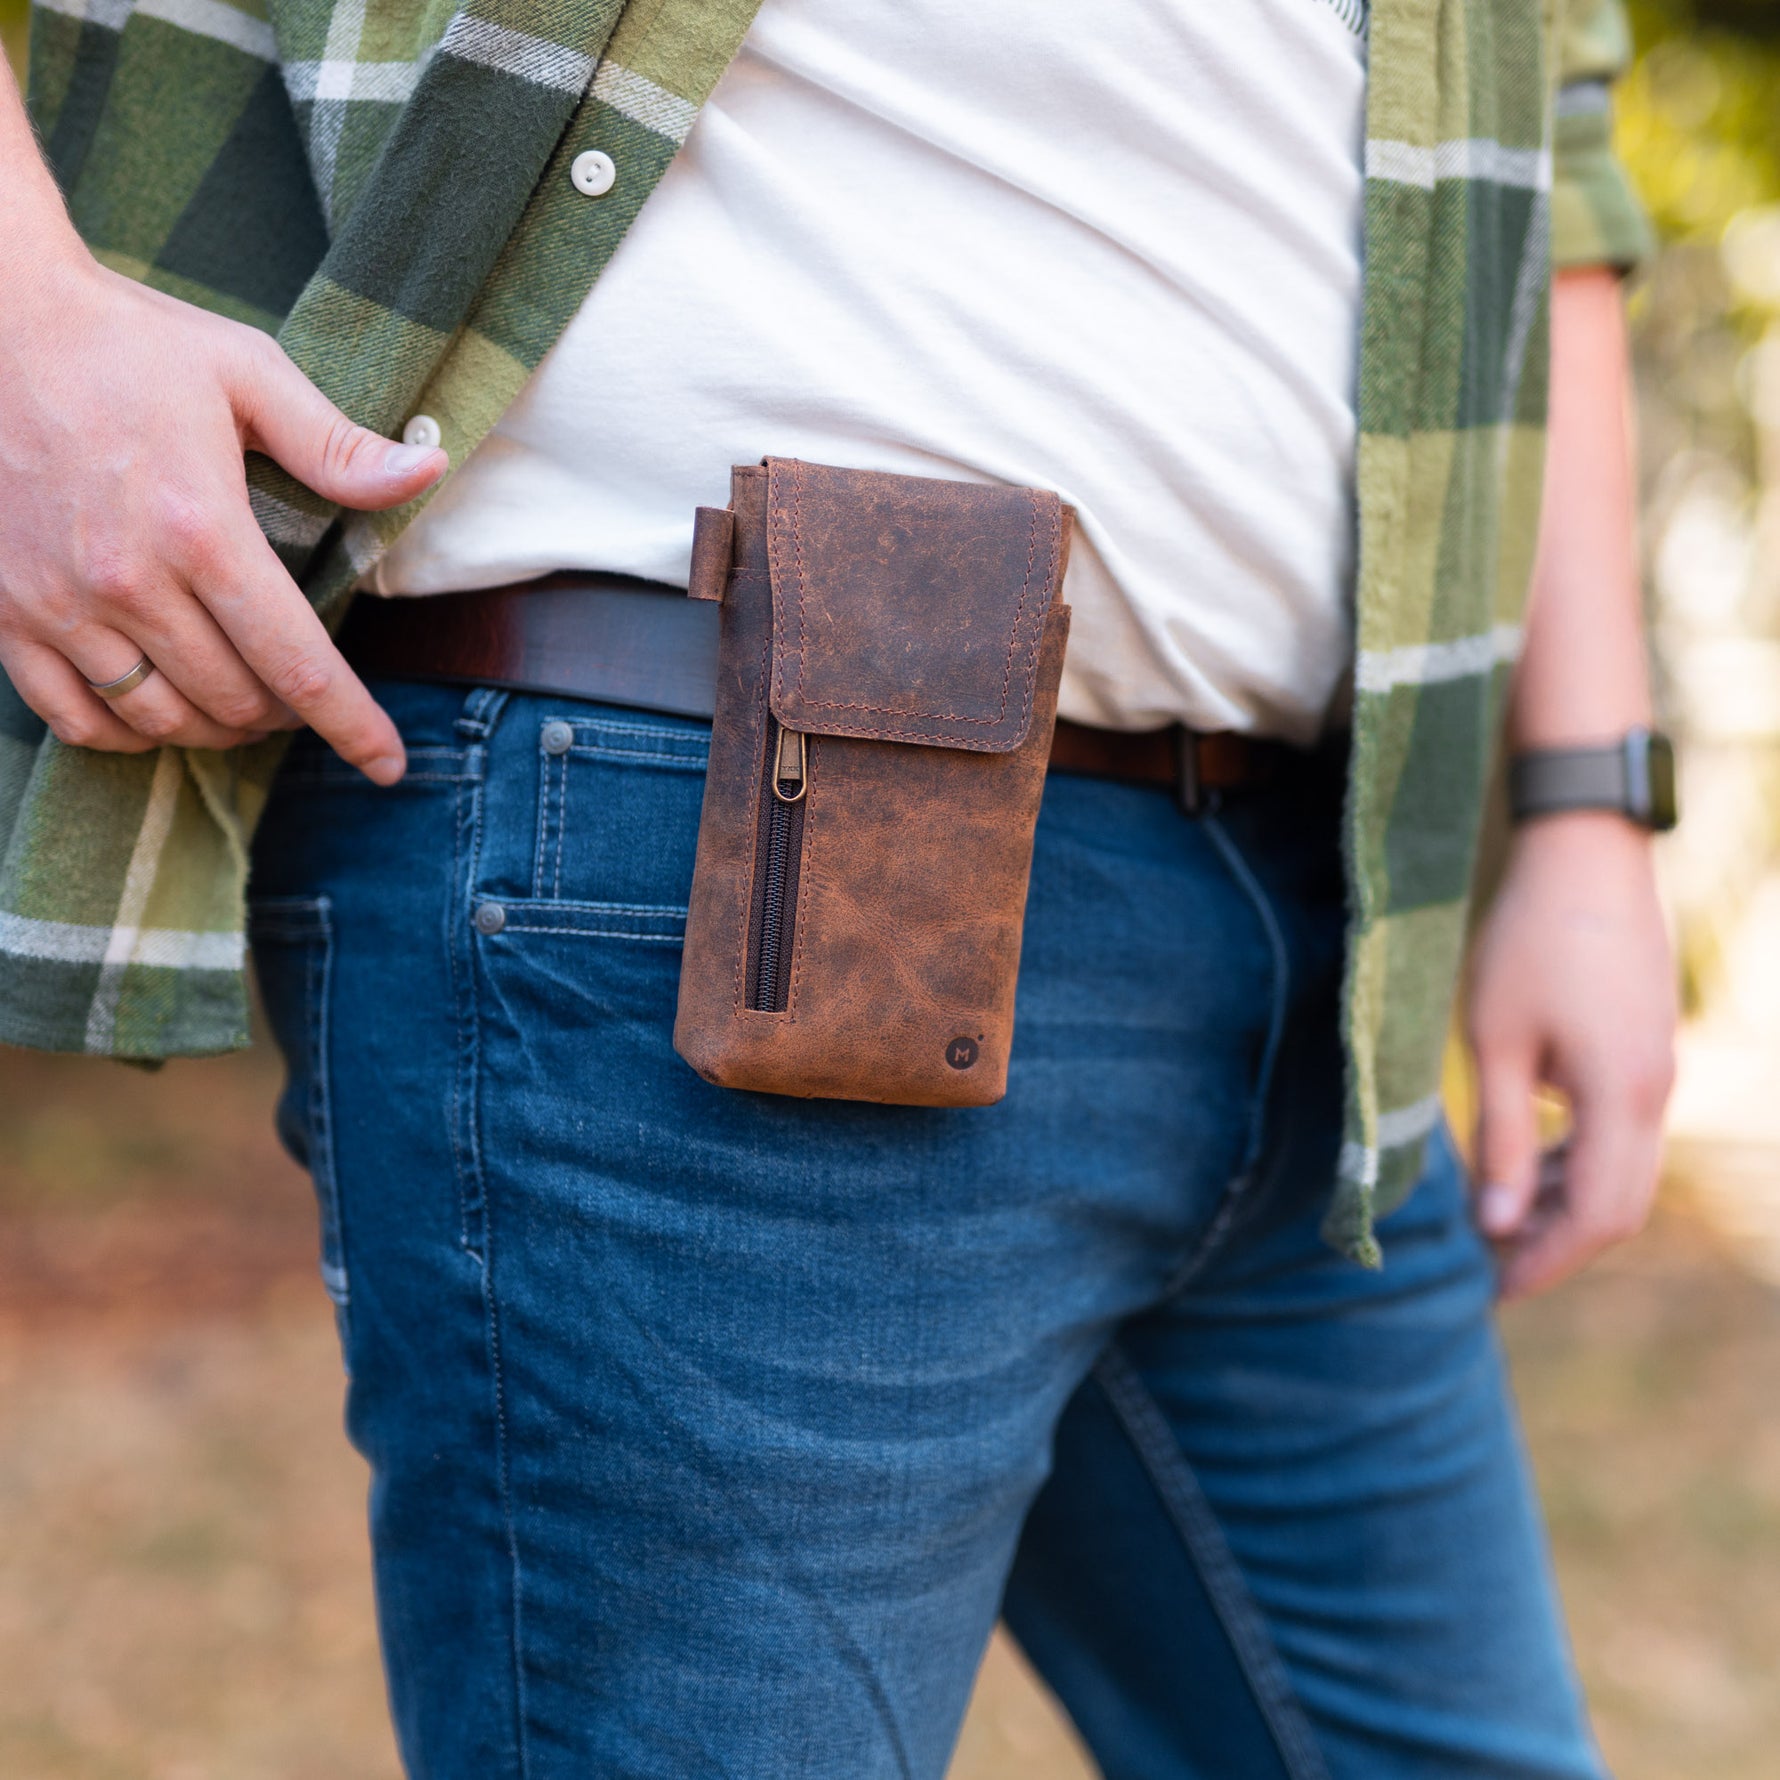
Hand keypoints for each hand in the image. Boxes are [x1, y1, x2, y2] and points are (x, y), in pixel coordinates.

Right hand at [0, 250, 445, 780]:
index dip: (352, 725)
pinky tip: (162, 713)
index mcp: (201, 528)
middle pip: (235, 701)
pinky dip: (127, 735)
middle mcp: (128, 580)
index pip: (297, 663)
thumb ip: (336, 445)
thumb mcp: (246, 373)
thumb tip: (426, 474)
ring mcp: (58, 603)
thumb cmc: (128, 343)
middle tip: (304, 696)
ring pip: (161, 721)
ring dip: (218, 729)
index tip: (388, 764)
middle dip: (287, 715)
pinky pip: (74, 718)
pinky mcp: (4, 612)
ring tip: (246, 708)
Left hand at [1465, 812, 1676, 1298]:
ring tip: (1495, 1216)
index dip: (1545, 1262)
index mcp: (1621, 1096)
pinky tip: (1525, 1160)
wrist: (1587, 854)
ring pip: (1622, 1172)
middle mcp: (1654, 1094)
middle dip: (1556, 1245)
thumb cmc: (1528, 940)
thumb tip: (1495, 1224)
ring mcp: (1657, 1072)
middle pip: (1619, 1207)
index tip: (1493, 1290)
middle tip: (1489, 1266)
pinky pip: (1618, 1133)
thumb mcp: (1495, 1041)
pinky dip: (1575, 1161)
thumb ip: (1499, 1136)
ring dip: (1563, 1203)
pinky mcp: (1644, 1051)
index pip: (1597, 1217)